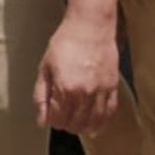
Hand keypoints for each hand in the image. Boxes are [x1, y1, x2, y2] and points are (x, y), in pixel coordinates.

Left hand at [33, 17, 119, 134]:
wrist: (90, 27)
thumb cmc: (65, 43)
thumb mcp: (45, 67)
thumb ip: (41, 95)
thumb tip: (41, 120)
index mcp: (65, 89)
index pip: (58, 120)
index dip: (51, 120)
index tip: (50, 113)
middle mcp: (84, 94)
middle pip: (75, 125)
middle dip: (65, 124)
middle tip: (62, 115)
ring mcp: (101, 93)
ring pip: (92, 124)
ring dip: (82, 127)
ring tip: (76, 121)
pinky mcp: (113, 88)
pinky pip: (108, 114)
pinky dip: (101, 123)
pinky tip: (94, 123)